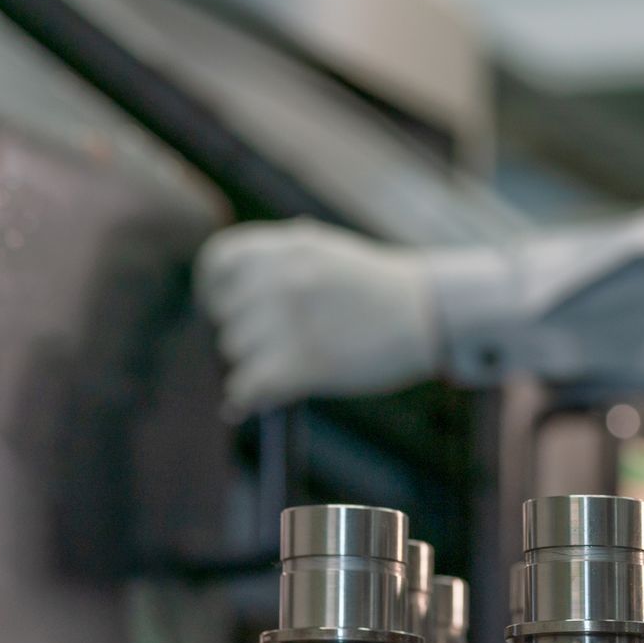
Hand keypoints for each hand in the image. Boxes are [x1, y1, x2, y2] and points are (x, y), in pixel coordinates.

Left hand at [194, 219, 441, 415]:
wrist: (427, 311)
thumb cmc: (373, 287)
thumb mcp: (323, 252)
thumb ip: (272, 264)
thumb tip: (216, 299)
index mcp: (287, 246)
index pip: (218, 263)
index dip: (215, 290)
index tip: (227, 307)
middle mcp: (284, 277)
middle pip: (225, 316)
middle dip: (244, 333)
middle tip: (274, 344)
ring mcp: (293, 319)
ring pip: (235, 352)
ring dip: (254, 364)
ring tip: (287, 364)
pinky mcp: (305, 363)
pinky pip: (247, 386)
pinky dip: (250, 396)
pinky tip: (267, 393)